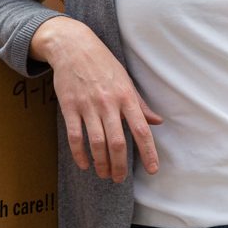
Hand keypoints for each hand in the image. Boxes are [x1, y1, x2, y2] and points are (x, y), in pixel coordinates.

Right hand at [31, 16, 162, 181]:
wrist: (74, 47)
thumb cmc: (105, 65)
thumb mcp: (127, 82)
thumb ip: (141, 105)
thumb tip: (158, 122)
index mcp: (127, 98)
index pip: (142, 130)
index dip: (149, 152)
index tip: (153, 170)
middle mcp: (109, 104)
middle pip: (118, 142)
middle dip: (120, 165)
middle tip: (120, 179)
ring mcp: (88, 106)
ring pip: (96, 142)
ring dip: (102, 162)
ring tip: (105, 174)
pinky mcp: (69, 107)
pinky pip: (74, 135)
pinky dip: (79, 153)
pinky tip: (85, 164)